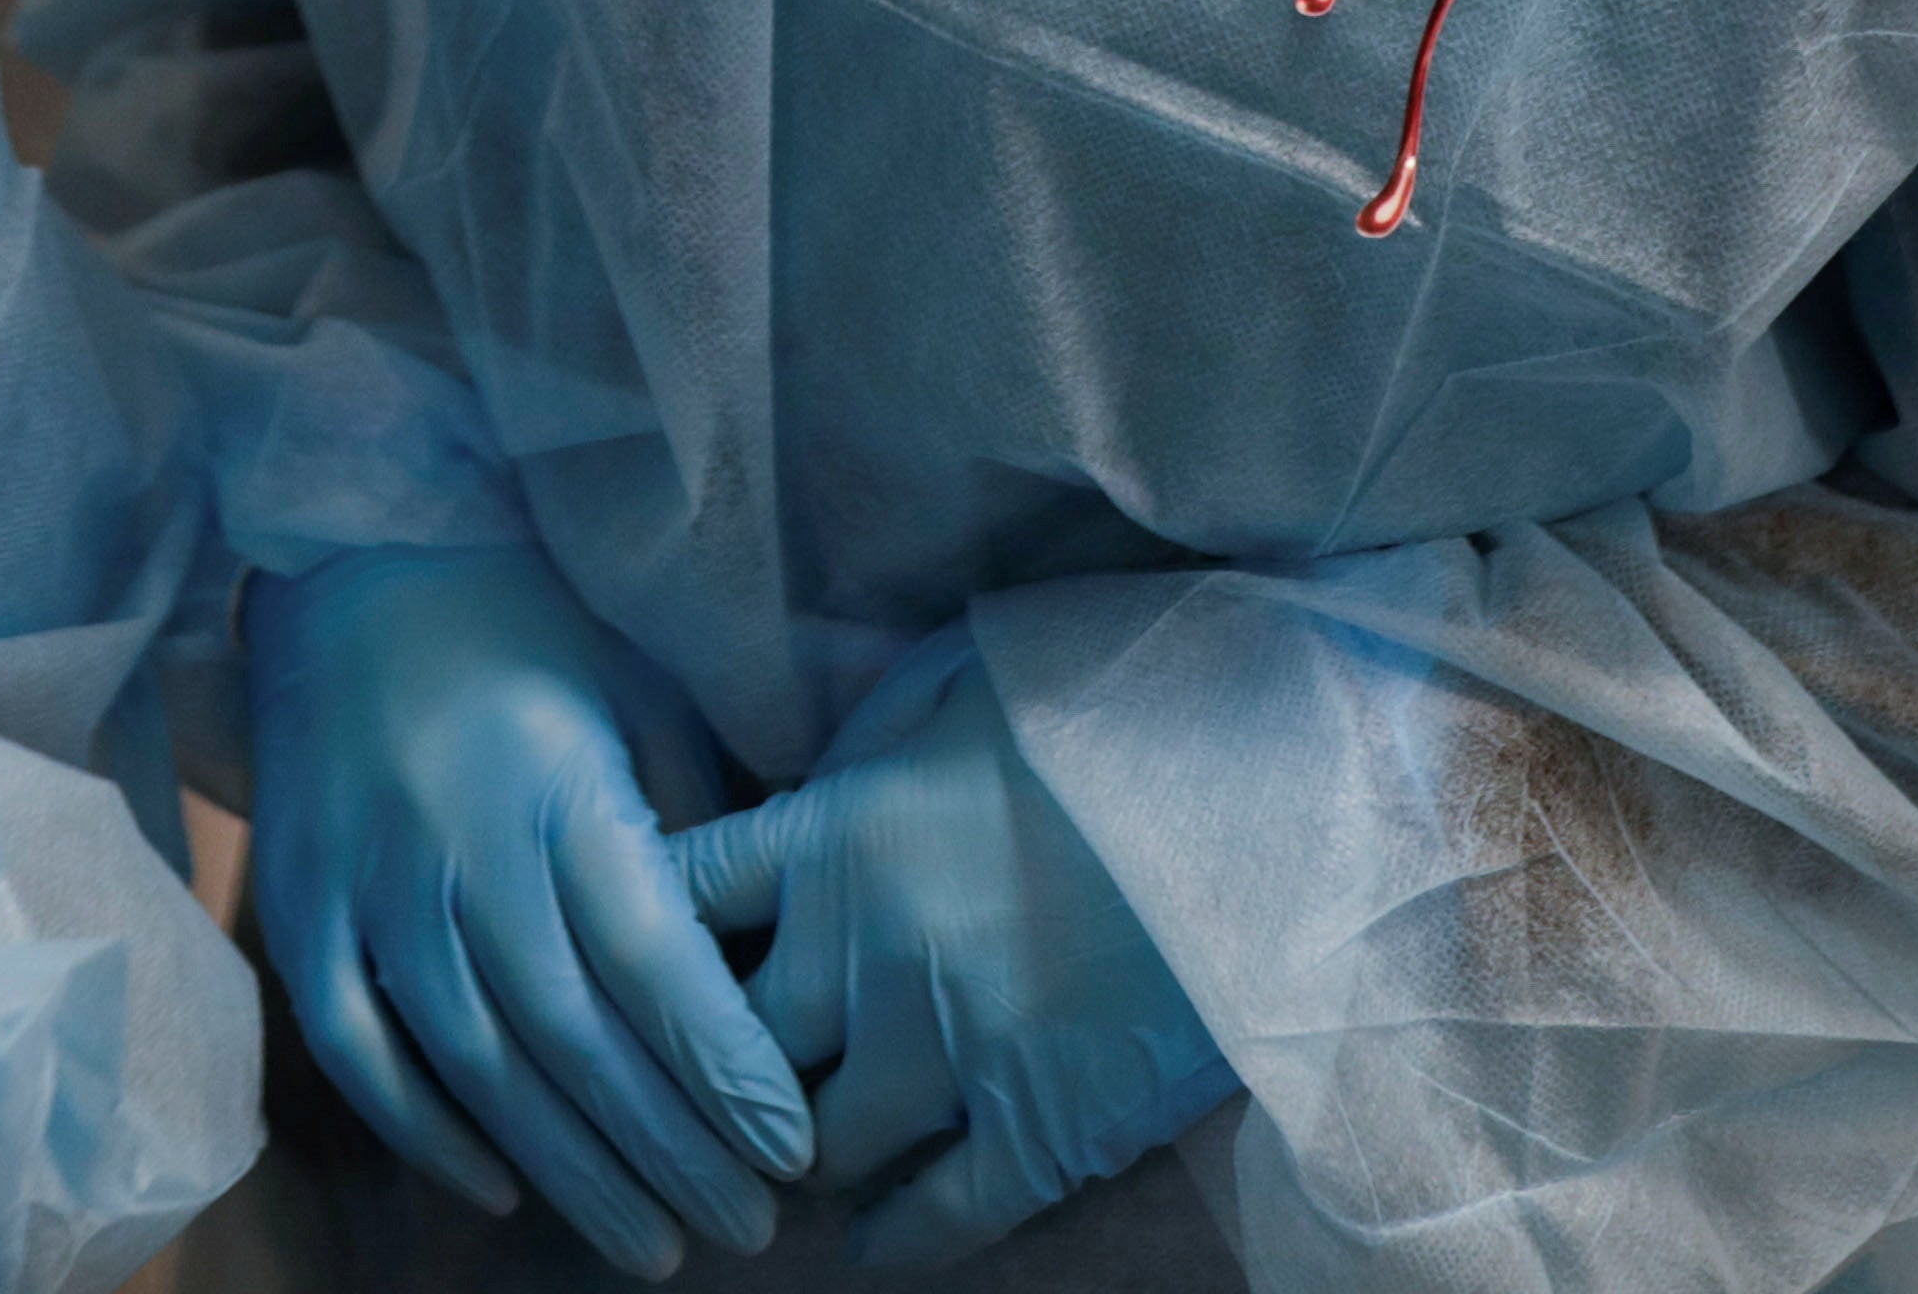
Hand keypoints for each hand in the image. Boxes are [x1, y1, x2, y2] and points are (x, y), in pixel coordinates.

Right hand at [241, 541, 811, 1271]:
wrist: (351, 555)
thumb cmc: (528, 621)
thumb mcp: (639, 690)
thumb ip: (692, 824)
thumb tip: (762, 960)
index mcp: (557, 786)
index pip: (651, 958)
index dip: (722, 1066)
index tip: (792, 1149)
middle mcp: (458, 844)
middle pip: (575, 1036)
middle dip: (671, 1150)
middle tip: (751, 1231)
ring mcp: (365, 880)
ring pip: (475, 1063)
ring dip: (571, 1169)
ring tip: (654, 1245)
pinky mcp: (297, 901)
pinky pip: (356, 1044)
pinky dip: (424, 1129)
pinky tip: (499, 1185)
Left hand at [672, 635, 1234, 1268]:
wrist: (1278, 792)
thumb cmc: (1124, 711)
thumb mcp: (968, 681)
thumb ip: (870, 737)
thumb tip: (805, 781)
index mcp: (838, 832)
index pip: (681, 899)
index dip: (647, 938)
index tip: (638, 960)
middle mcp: (868, 951)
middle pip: (728, 1047)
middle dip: (713, 1071)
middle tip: (708, 1089)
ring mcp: (952, 1048)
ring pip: (818, 1144)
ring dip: (801, 1152)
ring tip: (787, 1163)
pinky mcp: (1041, 1125)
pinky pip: (936, 1215)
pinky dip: (892, 1238)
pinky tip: (870, 1242)